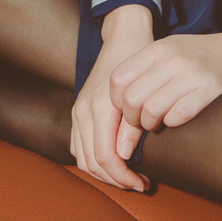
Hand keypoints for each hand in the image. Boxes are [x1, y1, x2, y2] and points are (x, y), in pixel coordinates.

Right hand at [70, 5, 153, 190]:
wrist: (123, 37)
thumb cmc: (138, 61)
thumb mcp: (142, 92)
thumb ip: (133, 126)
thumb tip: (128, 158)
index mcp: (98, 108)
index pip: (105, 158)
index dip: (124, 177)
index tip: (144, 183)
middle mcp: (83, 112)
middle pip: (92, 163)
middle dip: (115, 180)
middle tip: (140, 184)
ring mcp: (78, 111)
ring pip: (83, 158)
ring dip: (105, 174)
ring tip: (129, 177)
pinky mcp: (78, 111)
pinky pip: (79, 147)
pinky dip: (94, 161)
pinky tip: (115, 163)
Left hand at [109, 26, 221, 132]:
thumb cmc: (200, 56)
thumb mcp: (170, 50)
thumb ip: (144, 70)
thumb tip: (117, 103)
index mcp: (158, 49)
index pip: (118, 79)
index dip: (117, 101)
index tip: (126, 109)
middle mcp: (172, 60)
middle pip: (131, 99)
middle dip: (131, 119)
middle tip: (141, 122)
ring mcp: (190, 75)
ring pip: (151, 111)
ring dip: (151, 125)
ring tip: (158, 123)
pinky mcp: (208, 91)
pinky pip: (177, 117)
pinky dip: (172, 124)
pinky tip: (178, 119)